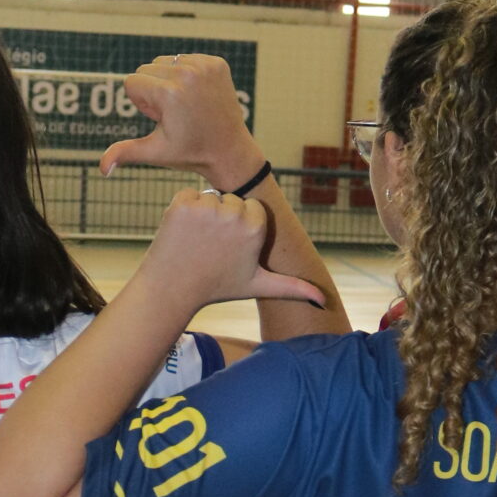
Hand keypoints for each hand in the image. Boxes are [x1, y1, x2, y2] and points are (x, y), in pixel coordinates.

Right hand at [99, 54, 258, 187]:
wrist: (230, 151)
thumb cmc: (191, 153)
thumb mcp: (155, 152)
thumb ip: (125, 153)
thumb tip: (102, 169)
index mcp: (169, 93)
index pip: (132, 82)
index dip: (142, 104)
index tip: (162, 119)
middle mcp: (187, 74)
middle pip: (146, 69)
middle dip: (152, 91)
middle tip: (174, 114)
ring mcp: (205, 66)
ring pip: (165, 62)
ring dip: (168, 81)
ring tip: (184, 105)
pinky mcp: (217, 63)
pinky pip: (186, 59)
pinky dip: (186, 75)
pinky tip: (197, 96)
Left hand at [142, 187, 325, 308]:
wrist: (172, 289)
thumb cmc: (217, 287)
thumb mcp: (257, 284)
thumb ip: (292, 287)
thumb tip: (324, 302)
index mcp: (255, 228)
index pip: (251, 208)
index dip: (240, 227)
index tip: (229, 249)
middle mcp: (234, 214)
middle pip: (231, 200)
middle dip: (221, 218)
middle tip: (211, 247)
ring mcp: (206, 208)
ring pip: (210, 197)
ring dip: (202, 214)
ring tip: (197, 242)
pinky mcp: (182, 204)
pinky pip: (188, 194)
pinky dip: (183, 210)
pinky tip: (182, 233)